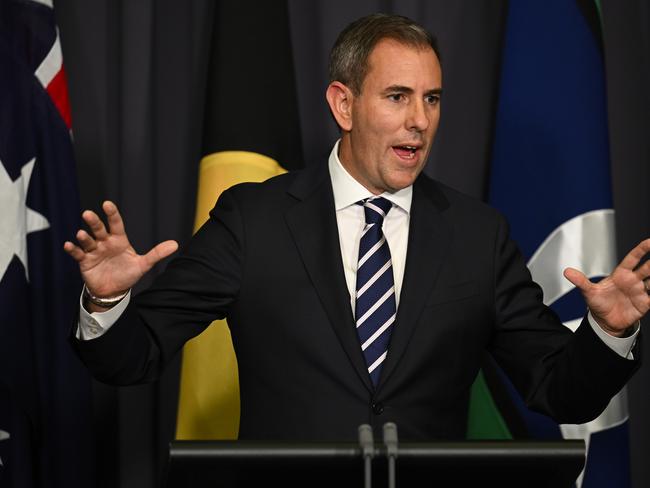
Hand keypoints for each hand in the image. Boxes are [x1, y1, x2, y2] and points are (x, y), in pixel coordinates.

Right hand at [63, 201, 177, 299]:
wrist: (114, 291)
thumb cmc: (128, 274)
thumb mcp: (143, 264)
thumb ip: (157, 253)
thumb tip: (175, 244)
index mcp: (119, 240)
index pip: (116, 224)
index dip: (112, 214)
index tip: (107, 204)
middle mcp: (105, 242)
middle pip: (99, 229)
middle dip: (94, 222)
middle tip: (88, 214)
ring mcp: (94, 251)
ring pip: (87, 241)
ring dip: (84, 237)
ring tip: (81, 234)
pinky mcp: (85, 262)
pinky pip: (77, 254)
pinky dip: (72, 250)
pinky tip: (69, 245)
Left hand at [564, 238, 649, 336]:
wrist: (605, 322)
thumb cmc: (598, 304)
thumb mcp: (588, 292)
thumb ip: (581, 281)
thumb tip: (567, 272)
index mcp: (621, 275)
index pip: (633, 258)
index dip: (641, 250)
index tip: (649, 241)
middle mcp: (633, 280)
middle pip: (648, 268)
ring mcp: (641, 291)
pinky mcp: (645, 303)